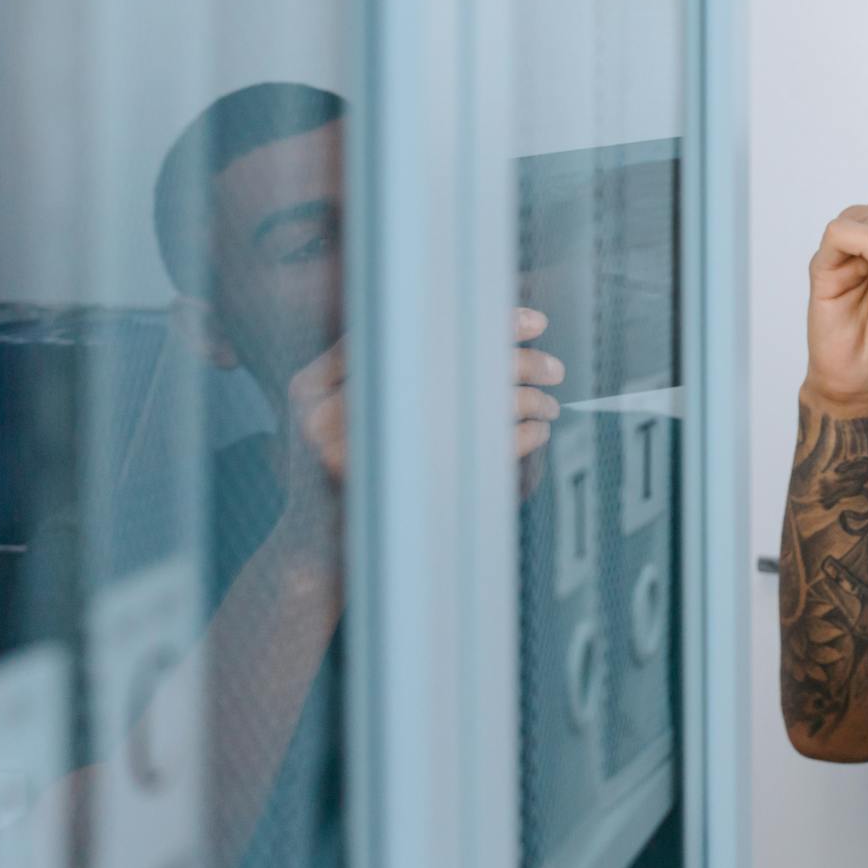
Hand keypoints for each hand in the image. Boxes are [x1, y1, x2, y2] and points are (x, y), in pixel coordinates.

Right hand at [286, 308, 563, 480]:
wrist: (321, 546)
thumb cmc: (352, 461)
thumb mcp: (345, 407)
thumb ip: (386, 366)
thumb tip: (480, 324)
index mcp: (313, 385)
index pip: (411, 333)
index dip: (479, 323)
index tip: (535, 322)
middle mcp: (326, 419)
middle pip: (447, 367)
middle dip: (516, 364)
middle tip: (555, 368)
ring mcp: (362, 459)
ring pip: (469, 407)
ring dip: (524, 402)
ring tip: (550, 403)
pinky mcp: (399, 495)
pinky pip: (478, 453)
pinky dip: (519, 437)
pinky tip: (537, 431)